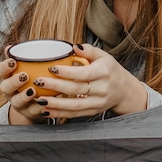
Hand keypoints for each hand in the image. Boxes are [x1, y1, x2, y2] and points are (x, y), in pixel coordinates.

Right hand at [0, 49, 47, 124]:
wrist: (34, 104)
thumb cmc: (29, 80)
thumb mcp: (24, 68)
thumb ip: (20, 57)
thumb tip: (10, 47)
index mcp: (7, 78)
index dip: (4, 67)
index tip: (13, 61)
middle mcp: (9, 91)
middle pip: (5, 87)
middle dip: (13, 82)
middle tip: (24, 76)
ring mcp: (18, 103)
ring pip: (16, 102)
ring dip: (24, 96)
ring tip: (33, 91)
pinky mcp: (28, 113)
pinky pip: (31, 112)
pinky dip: (38, 107)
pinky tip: (45, 103)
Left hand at [30, 44, 147, 120]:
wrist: (123, 90)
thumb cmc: (109, 69)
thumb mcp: (103, 55)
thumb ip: (88, 50)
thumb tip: (74, 46)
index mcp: (103, 72)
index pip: (84, 73)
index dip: (67, 72)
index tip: (51, 68)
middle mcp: (101, 89)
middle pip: (76, 89)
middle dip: (56, 87)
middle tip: (38, 82)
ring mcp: (97, 103)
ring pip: (74, 106)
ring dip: (55, 104)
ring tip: (39, 100)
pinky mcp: (92, 112)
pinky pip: (74, 114)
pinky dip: (59, 114)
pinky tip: (46, 111)